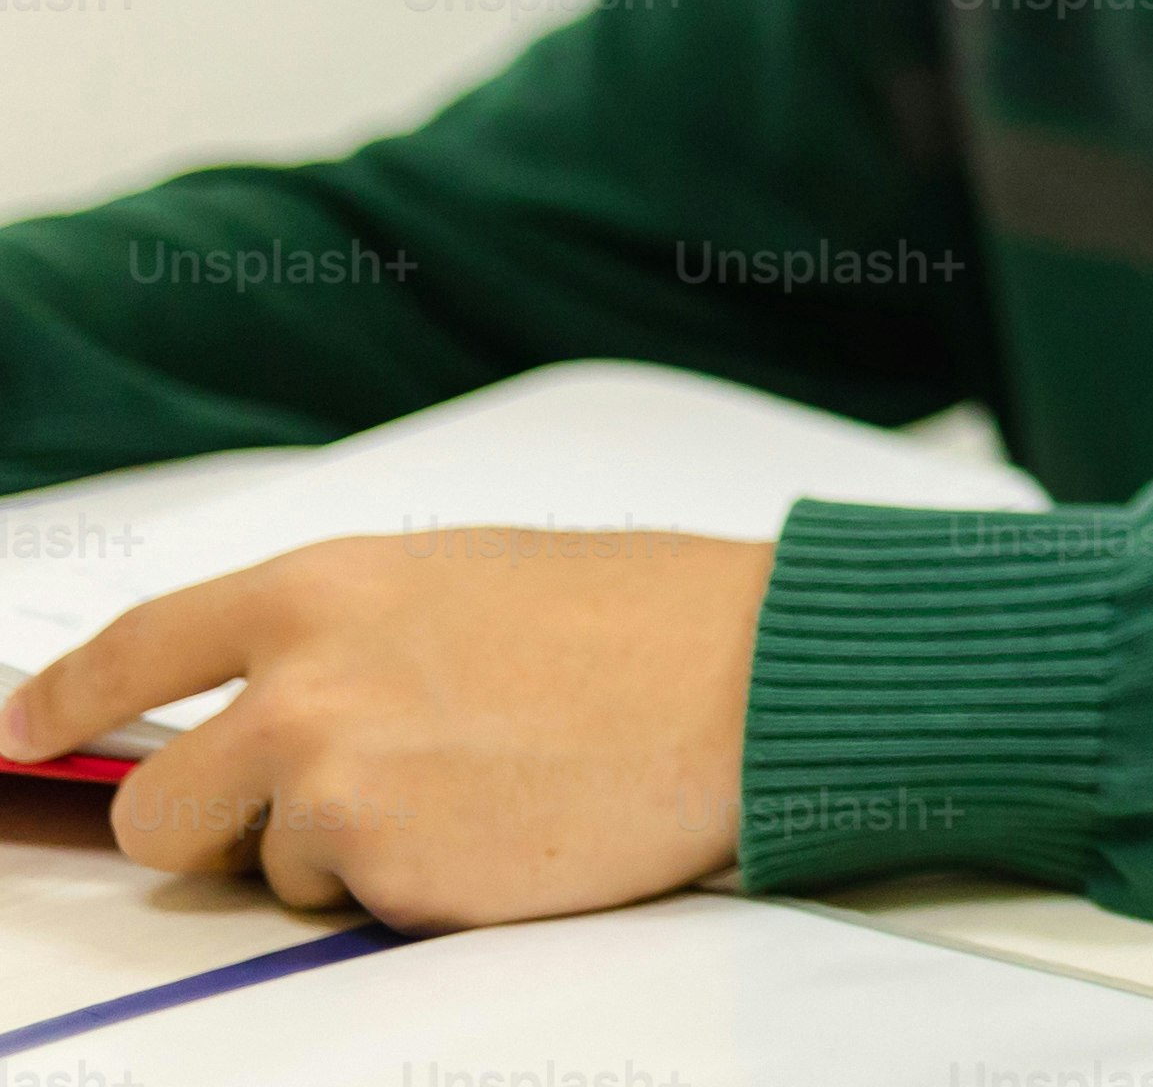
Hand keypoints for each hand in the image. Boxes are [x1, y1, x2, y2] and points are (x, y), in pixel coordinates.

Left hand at [0, 528, 772, 923]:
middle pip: (161, 810)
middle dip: (211, 828)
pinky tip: (501, 826)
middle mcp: (304, 692)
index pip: (133, 652)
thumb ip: (335, 633)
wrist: (747, 680)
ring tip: (469, 790)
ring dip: (341, 852)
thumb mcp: (455, 578)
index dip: (60, 702)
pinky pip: (360, 908)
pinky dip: (417, 883)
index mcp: (318, 591)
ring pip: (270, 870)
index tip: (26, 729)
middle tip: (302, 810)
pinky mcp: (400, 881)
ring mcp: (344, 793)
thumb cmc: (630, 617)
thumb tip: (250, 701)